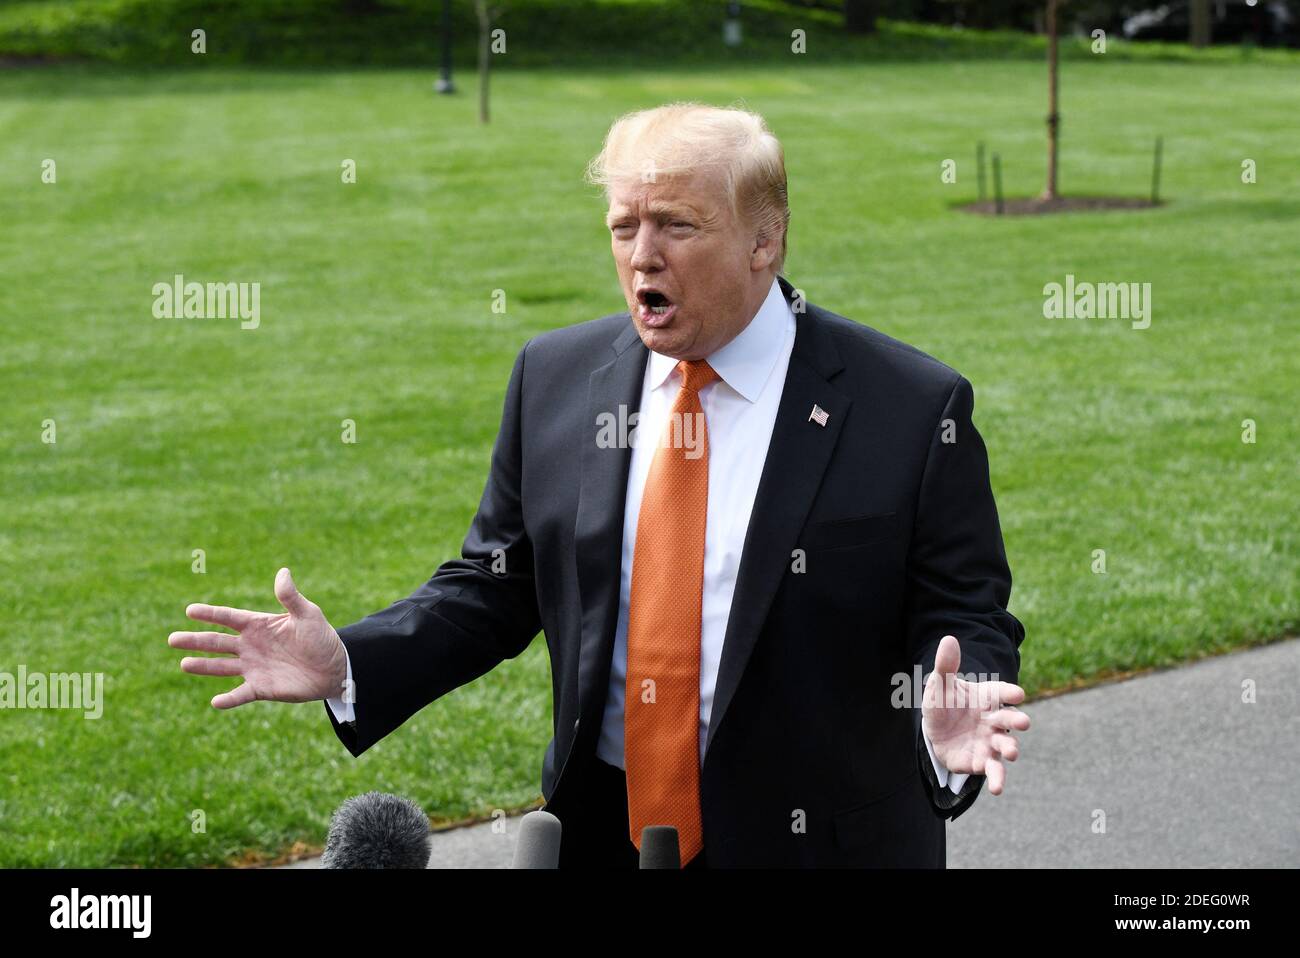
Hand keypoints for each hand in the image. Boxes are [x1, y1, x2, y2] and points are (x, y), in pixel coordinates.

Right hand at [169, 568, 348, 709]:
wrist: (335, 668)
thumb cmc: (322, 638)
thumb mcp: (308, 614)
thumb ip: (291, 597)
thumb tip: (283, 572)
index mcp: (259, 625)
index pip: (229, 618)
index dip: (210, 614)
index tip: (189, 610)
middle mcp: (250, 646)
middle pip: (217, 642)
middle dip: (195, 640)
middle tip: (172, 638)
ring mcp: (253, 667)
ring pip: (221, 667)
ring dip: (203, 666)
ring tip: (184, 664)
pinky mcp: (261, 688)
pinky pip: (240, 694)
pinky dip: (228, 699)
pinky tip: (215, 702)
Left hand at [921, 634, 1028, 794]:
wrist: (935, 731)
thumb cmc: (943, 703)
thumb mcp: (939, 684)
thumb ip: (946, 665)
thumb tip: (948, 639)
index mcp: (986, 697)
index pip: (1001, 692)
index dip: (1009, 693)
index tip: (1017, 694)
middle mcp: (994, 720)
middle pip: (1009, 720)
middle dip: (1016, 721)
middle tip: (1023, 723)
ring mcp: (990, 742)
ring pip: (1005, 746)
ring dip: (1010, 749)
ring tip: (1012, 752)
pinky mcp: (981, 761)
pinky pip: (992, 770)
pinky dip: (997, 779)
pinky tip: (997, 788)